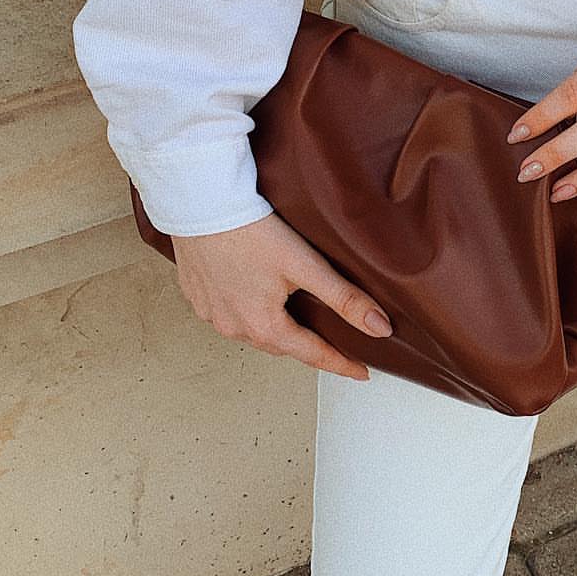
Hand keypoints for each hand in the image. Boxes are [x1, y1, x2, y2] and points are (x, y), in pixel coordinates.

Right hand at [172, 211, 390, 380]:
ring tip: (295, 317)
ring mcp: (211, 314)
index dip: (341, 364)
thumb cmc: (249, 231)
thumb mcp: (305, 266)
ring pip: (253, 331)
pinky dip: (247, 311)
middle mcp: (234, 328)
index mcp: (264, 326)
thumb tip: (379, 328)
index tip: (361, 372)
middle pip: (282, 344)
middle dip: (307, 345)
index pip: (313, 355)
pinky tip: (255, 295)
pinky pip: (228, 314)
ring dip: (275, 328)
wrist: (200, 203)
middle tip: (332, 343)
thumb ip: (344, 299)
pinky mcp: (197, 296)